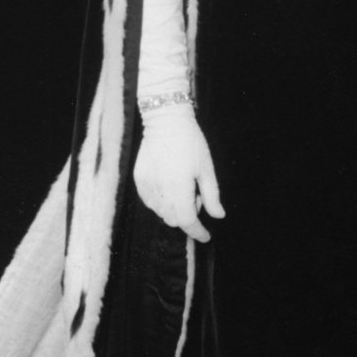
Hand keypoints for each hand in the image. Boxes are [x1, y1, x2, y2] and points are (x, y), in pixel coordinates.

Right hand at [133, 104, 223, 242]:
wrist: (165, 121)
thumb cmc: (190, 142)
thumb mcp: (206, 168)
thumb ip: (212, 195)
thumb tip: (218, 216)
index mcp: (179, 187)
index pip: (187, 221)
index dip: (197, 232)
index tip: (205, 236)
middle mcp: (161, 188)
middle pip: (173, 220)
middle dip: (187, 217)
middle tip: (195, 196)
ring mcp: (147, 184)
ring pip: (161, 212)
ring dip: (173, 210)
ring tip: (181, 188)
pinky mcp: (138, 179)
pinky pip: (150, 201)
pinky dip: (161, 202)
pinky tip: (168, 186)